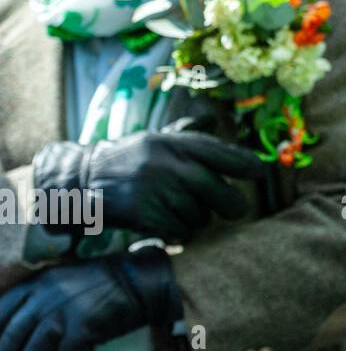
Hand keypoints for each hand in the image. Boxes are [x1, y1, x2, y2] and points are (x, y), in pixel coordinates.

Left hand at [0, 247, 180, 350]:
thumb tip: (20, 330)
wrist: (141, 279)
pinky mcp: (84, 327)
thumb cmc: (103, 283)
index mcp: (37, 284)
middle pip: (10, 337)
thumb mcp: (63, 281)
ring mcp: (64, 312)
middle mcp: (45, 297)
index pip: (0, 312)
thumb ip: (39, 299)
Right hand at [31, 119, 265, 243]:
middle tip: (237, 210)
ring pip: (198, 213)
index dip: (242, 162)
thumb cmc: (128, 159)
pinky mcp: (141, 213)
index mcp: (171, 143)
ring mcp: (152, 189)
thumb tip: (212, 118)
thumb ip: (187, 132)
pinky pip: (179, 230)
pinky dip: (181, 231)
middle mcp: (164, 163)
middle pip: (214, 188)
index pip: (216, 151)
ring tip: (184, 212)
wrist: (80, 179)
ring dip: (198, 218)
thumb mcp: (156, 139)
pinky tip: (170, 225)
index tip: (260, 171)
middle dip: (232, 203)